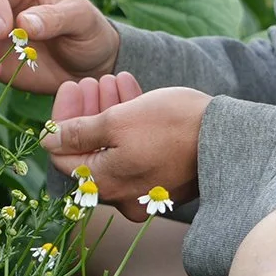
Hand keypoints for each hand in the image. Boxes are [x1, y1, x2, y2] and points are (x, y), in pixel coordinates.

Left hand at [41, 78, 209, 212]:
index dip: (62, 120)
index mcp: (105, 185)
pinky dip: (131, 124)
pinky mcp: (164, 178)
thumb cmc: (172, 126)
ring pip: (114, 148)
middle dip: (88, 112)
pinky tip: (130, 91)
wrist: (228, 136)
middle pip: (91, 151)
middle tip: (92, 81)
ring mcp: (144, 189)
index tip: (71, 89)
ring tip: (113, 80)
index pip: (65, 156)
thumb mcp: (118, 121)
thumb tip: (47, 141)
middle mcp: (122, 195)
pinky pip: (136, 151)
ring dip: (109, 112)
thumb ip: (79, 132)